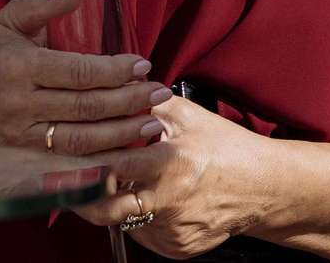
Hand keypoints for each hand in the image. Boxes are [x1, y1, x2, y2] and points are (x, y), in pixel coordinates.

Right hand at [0, 0, 168, 154]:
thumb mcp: (12, 16)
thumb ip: (42, 3)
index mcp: (19, 68)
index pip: (77, 73)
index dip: (114, 71)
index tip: (144, 65)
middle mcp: (18, 105)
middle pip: (83, 108)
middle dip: (127, 102)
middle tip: (161, 94)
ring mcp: (17, 134)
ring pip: (76, 140)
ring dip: (120, 135)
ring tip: (153, 125)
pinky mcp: (18, 152)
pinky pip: (63, 159)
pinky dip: (97, 157)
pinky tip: (124, 149)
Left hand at [84, 96, 267, 257]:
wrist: (265, 186)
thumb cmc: (228, 147)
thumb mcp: (193, 117)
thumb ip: (152, 101)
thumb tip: (120, 83)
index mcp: (171, 164)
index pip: (111, 166)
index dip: (85, 163)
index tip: (64, 159)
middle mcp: (169, 202)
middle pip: (105, 209)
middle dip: (85, 197)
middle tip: (75, 184)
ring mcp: (171, 230)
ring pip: (124, 222)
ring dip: (119, 205)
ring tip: (127, 185)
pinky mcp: (175, 248)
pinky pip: (144, 236)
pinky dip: (142, 220)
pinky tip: (156, 202)